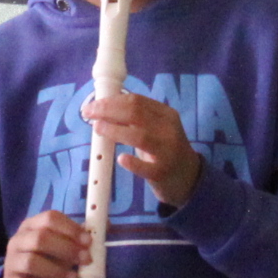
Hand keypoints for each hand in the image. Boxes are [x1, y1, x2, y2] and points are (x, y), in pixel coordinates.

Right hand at [1, 208, 87, 277]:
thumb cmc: (45, 260)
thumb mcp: (60, 246)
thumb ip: (79, 237)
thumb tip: (107, 224)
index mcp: (32, 226)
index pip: (49, 218)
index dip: (71, 228)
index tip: (88, 241)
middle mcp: (18, 241)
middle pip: (40, 239)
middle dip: (67, 249)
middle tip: (86, 260)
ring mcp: (11, 263)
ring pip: (31, 263)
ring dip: (57, 271)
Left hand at [81, 88, 203, 208]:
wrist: (188, 177)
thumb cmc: (164, 149)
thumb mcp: (157, 128)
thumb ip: (137, 117)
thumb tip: (104, 105)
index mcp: (166, 114)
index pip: (136, 101)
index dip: (111, 101)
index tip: (93, 104)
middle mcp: (168, 129)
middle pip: (135, 113)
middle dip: (107, 110)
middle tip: (88, 113)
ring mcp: (167, 151)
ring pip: (139, 136)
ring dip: (114, 131)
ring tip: (97, 128)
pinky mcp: (162, 172)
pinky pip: (145, 167)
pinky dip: (132, 162)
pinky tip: (120, 158)